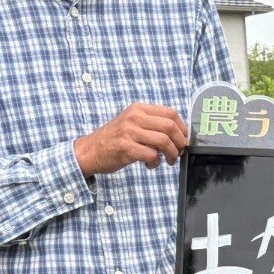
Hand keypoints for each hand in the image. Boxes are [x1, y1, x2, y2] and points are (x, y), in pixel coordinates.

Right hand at [74, 103, 189, 175]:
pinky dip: (156, 163)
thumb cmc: (114, 138)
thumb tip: (178, 133)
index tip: (182, 139)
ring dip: (171, 154)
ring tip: (169, 161)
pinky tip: (151, 165)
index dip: (182, 128)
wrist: (90, 150)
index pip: (171, 113)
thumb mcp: (132, 122)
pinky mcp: (126, 147)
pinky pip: (152, 155)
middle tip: (179, 152)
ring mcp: (129, 132)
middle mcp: (134, 117)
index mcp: (139, 108)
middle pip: (170, 126)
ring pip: (163, 141)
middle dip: (180, 142)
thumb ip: (151, 123)